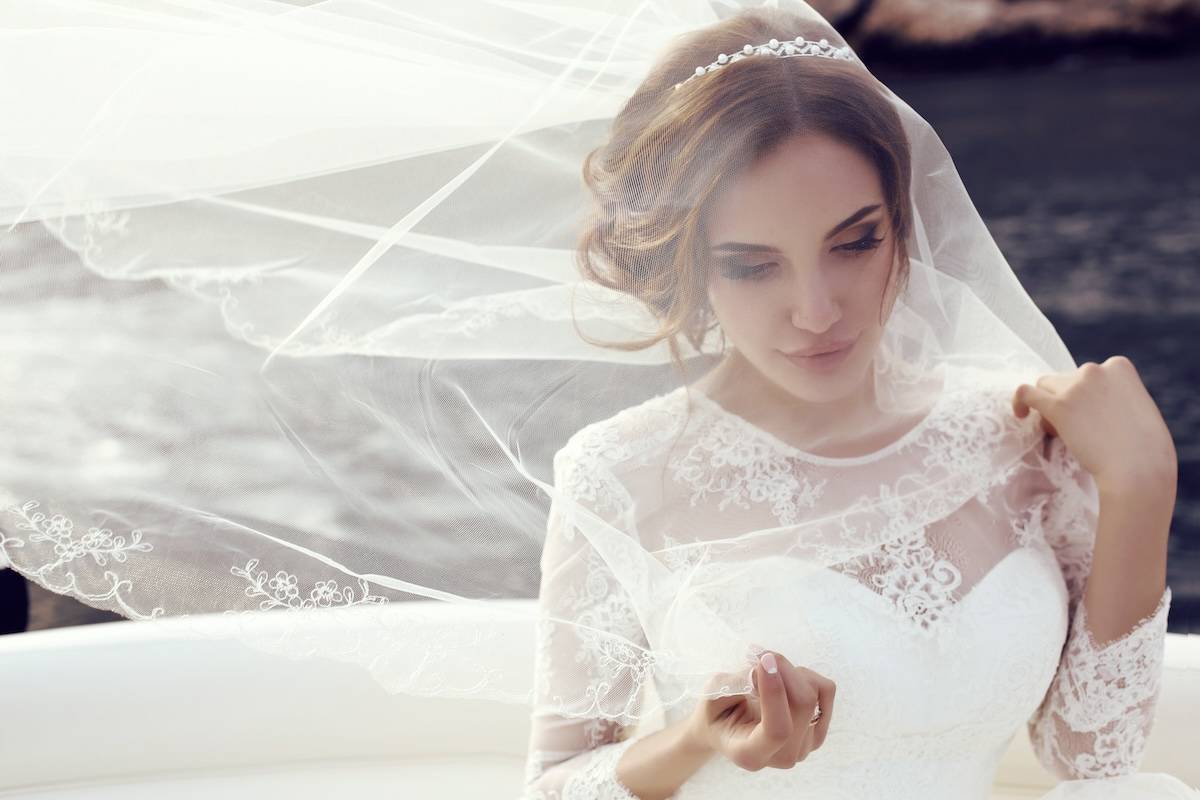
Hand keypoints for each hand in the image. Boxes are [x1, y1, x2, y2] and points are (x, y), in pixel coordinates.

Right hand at [685, 650, 834, 771]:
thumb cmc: (716, 713)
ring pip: (814, 695)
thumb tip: (766, 666)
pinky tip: (784, 679)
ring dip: (791, 671)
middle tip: (760, 654)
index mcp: (750, 754)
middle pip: (803, 705)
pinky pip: (825, 691)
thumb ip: (736, 683)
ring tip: (767, 670)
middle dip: (783, 669)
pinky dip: (805, 675)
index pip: (777, 730)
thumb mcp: (712, 696)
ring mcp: (805, 747)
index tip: (764, 660)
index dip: (774, 692)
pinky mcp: (819, 731)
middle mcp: (783, 757)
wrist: (726, 728)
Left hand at [1011, 356, 1176, 493]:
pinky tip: (1020, 415)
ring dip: (1049, 406)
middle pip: (1065, 379)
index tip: (1092, 416)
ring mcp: (1076, 386)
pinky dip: (1019, 402)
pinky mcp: (1058, 406)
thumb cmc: (1145, 449)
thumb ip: (1115, 396)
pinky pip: (1025, 393)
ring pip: (1045, 386)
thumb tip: (1090, 402)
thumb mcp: (1136, 408)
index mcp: (1119, 366)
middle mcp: (1095, 370)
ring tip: (1061, 432)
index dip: (1085, 395)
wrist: (1138, 470)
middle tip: (1078, 429)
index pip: (1088, 374)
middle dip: (1067, 401)